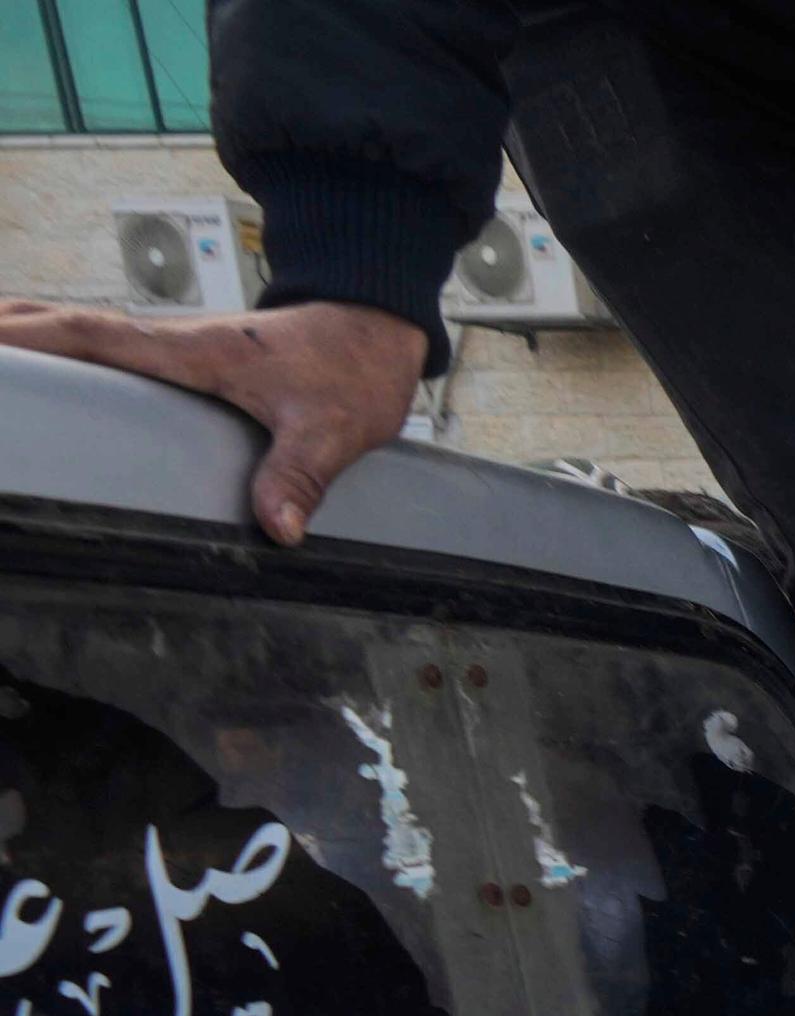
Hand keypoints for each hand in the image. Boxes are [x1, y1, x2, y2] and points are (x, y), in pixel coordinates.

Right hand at [0, 298, 427, 545]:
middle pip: (68, 327)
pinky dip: (66, 345)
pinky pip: (109, 347)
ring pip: (83, 332)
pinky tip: (47, 360)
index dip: (33, 337)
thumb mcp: (335, 428)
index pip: (93, 336)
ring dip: (28, 332)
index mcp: (192, 351)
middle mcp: (172, 341)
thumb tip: (278, 528)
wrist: (374, 325)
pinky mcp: (186, 358)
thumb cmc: (352, 367)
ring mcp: (175, 347)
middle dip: (8, 329)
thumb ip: (301, 475)